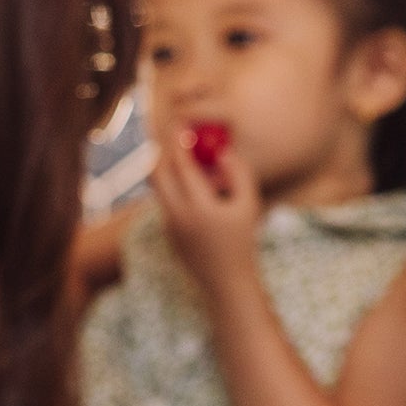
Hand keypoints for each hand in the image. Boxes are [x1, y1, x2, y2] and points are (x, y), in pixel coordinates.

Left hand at [148, 128, 264, 292]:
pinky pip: (164, 202)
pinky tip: (195, 192)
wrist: (226, 281)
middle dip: (164, 152)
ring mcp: (169, 225)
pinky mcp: (166, 233)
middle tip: (175, 140)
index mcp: (200, 207)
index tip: (181, 125)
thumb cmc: (242, 240)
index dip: (179, 142)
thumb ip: (238, 173)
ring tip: (192, 168)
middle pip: (157, 173)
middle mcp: (178, 216)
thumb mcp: (248, 204)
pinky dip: (173, 189)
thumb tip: (222, 151)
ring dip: (168, 171)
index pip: (181, 166)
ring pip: (158, 187)